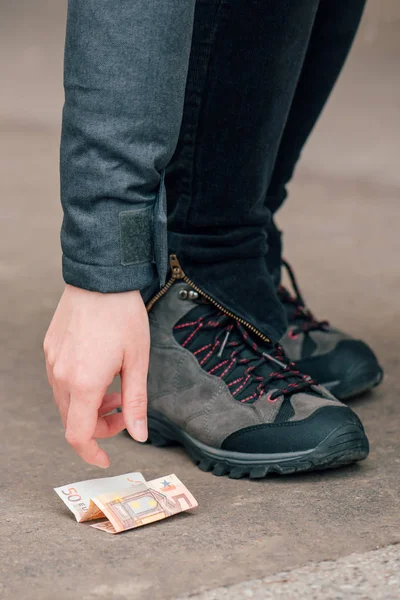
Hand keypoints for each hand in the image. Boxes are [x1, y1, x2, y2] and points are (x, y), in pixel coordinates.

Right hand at [44, 285, 149, 467]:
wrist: (101, 278)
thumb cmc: (123, 316)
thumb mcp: (138, 361)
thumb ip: (136, 402)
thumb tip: (140, 435)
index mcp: (84, 383)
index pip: (77, 435)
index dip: (91, 452)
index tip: (105, 458)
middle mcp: (61, 375)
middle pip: (72, 419)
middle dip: (98, 424)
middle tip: (122, 410)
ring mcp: (52, 361)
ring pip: (64, 400)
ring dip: (88, 405)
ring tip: (114, 388)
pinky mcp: (50, 348)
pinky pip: (60, 379)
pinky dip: (78, 387)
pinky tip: (98, 370)